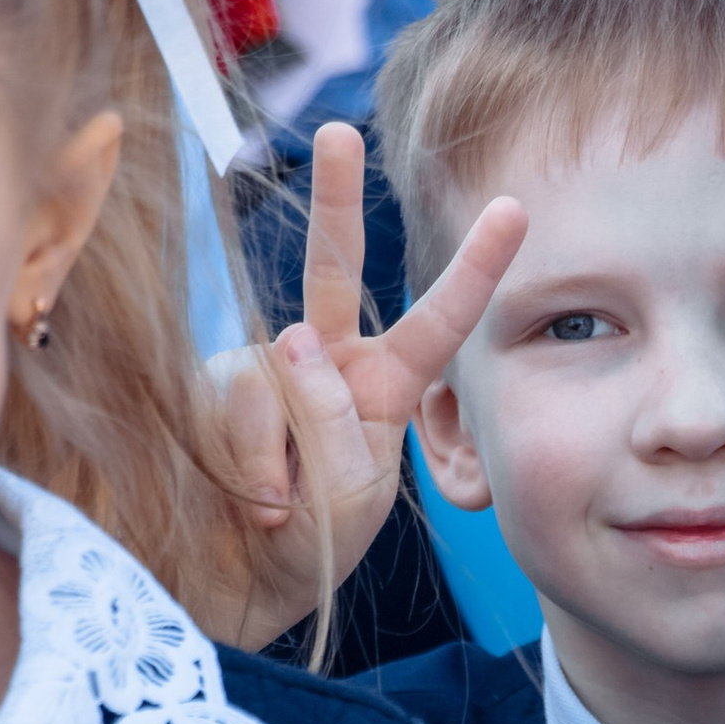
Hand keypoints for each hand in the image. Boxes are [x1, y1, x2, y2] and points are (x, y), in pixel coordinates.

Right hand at [203, 124, 527, 649]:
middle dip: (337, 200)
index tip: (516, 208)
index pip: (438, 321)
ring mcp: (259, 370)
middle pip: (332, 271)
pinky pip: (237, 412)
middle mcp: (319, 362)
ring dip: (285, 460)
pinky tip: (246, 500)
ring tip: (281, 511)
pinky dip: (249, 466)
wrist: (235, 591)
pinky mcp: (208, 388)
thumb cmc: (309, 551)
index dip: (475, 268)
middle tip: (338, 132)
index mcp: (382, 385)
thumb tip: (289, 341)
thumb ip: (339, 428)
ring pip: (280, 379)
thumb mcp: (354, 501)